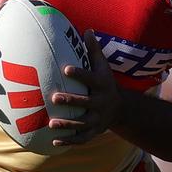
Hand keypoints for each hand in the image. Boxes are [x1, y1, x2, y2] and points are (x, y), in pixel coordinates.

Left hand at [48, 29, 121, 145]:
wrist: (121, 109)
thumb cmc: (105, 82)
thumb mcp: (103, 66)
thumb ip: (94, 49)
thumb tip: (87, 30)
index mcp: (102, 85)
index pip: (90, 78)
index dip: (79, 74)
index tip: (65, 69)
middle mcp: (101, 103)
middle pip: (86, 103)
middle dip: (71, 101)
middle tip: (54, 97)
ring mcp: (98, 119)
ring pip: (82, 124)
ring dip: (67, 124)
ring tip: (51, 124)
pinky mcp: (94, 132)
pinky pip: (82, 139)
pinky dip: (69, 141)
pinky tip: (54, 141)